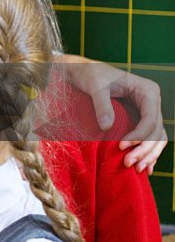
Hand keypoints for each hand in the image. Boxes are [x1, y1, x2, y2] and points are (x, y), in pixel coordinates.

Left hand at [57, 54, 167, 172]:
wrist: (83, 71)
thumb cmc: (90, 75)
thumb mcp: (95, 86)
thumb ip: (101, 105)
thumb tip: (107, 128)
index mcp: (147, 91)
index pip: (150, 119)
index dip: (139, 136)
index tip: (121, 146)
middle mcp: (152, 101)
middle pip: (156, 131)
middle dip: (145, 149)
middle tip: (128, 163)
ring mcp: (148, 111)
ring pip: (157, 137)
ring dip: (149, 154)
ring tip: (137, 169)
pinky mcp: (139, 118)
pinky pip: (149, 137)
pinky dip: (147, 151)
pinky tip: (144, 167)